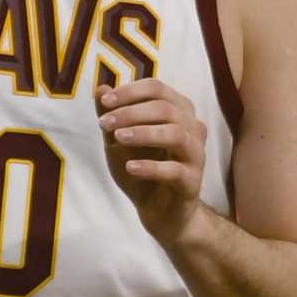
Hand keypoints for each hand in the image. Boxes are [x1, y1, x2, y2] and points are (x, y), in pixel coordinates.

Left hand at [97, 79, 207, 245]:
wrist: (156, 209)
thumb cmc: (140, 164)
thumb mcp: (117, 138)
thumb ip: (110, 113)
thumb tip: (100, 88)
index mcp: (177, 110)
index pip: (156, 88)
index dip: (129, 92)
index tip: (104, 102)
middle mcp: (192, 128)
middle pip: (165, 108)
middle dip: (131, 112)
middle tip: (104, 123)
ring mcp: (196, 155)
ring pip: (176, 134)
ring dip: (143, 133)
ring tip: (118, 138)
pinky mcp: (193, 182)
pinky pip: (176, 170)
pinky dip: (151, 166)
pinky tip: (131, 167)